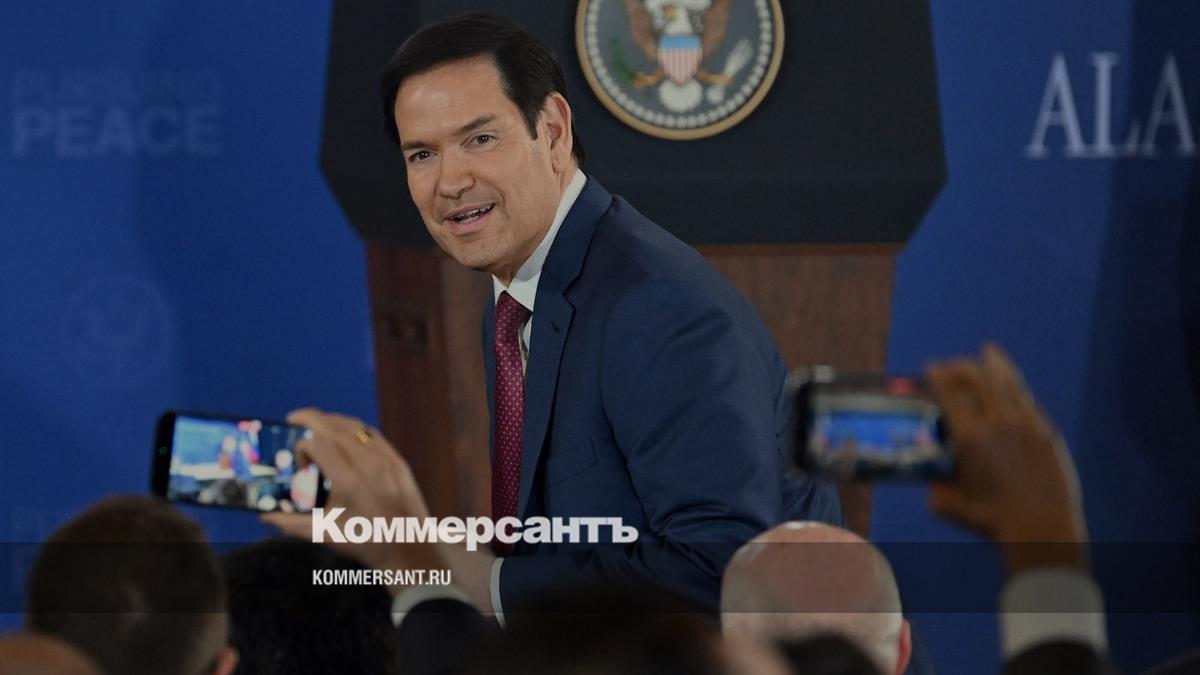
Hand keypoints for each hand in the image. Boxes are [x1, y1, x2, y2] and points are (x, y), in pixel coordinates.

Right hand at [261, 408, 442, 586]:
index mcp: (348, 482)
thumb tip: (263, 515)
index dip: (302, 445)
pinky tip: (343, 435)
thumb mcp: (325, 535)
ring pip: (354, 426)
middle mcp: (368, 465)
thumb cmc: (365, 542)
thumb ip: (291, 523)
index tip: (300, 462)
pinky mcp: (397, 459)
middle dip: (310, 419)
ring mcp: (386, 459)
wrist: (409, 547)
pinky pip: (372, 434)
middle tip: (294, 420)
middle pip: (334, 427)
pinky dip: (353, 429)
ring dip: (332, 421)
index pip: (318, 443)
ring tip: (316, 426)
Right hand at [926, 344, 1088, 574]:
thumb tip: (931, 483)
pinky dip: (1015, 386)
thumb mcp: (951, 505)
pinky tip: (1011, 384)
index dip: (939, 375)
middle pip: (978, 379)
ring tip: (988, 352)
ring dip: (994, 365)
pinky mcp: (1045, 433)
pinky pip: (1027, 400)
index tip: (931, 367)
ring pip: (1007, 383)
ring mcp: (1026, 425)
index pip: (950, 392)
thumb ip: (937, 489)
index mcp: (970, 437)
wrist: (1041, 527)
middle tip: (951, 365)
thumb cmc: (992, 521)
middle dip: (961, 366)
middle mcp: (997, 423)